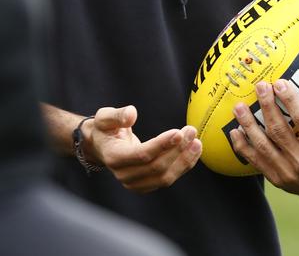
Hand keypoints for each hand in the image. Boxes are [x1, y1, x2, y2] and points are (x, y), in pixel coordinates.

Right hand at [85, 105, 201, 193]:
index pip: (142, 155)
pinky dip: (182, 167)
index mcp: (114, 157)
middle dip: (177, 150)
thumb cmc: (104, 129)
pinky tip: (193, 153)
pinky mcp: (145, 186)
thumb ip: (117, 115)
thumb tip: (132, 113)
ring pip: (164, 177)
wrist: (101, 147)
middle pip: (156, 167)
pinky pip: (167, 179)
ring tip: (197, 143)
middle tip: (191, 131)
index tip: (178, 132)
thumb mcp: (104, 117)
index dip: (161, 145)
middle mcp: (124, 175)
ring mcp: (135, 184)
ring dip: (183, 161)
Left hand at [229, 78, 298, 198]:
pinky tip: (234, 130)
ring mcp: (286, 171)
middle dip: (267, 107)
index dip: (290, 101)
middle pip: (279, 131)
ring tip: (238, 106)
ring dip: (248, 124)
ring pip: (263, 145)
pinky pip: (254, 161)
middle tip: (259, 86)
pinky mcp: (274, 178)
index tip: (279, 82)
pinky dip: (242, 146)